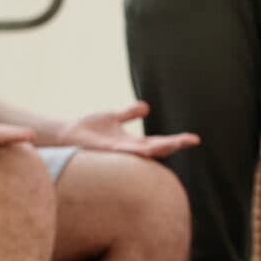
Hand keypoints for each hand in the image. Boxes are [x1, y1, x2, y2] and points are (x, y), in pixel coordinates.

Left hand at [60, 101, 199, 158]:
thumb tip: (146, 107)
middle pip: (158, 148)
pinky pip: (129, 151)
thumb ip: (129, 113)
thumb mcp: (113, 117)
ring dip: (163, 147)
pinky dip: (141, 150)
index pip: (159, 142)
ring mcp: (121, 153)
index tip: (193, 138)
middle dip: (175, 144)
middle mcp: (130, 150)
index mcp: (133, 143)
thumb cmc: (88, 128)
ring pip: (147, 152)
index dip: (176, 140)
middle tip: (193, 140)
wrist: (67, 134)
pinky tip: (152, 147)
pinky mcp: (110, 151)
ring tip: (179, 142)